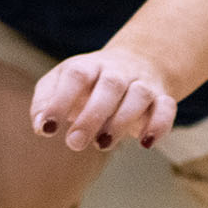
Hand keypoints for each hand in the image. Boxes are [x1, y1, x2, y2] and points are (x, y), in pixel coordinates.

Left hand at [32, 45, 176, 152]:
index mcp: (89, 65)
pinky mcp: (162, 98)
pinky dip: (159, 125)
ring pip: (139, 95)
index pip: (76, 75)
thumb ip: (45, 102)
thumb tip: (41, 126)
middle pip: (110, 85)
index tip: (47, 129)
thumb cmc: (89, 82)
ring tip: (103, 144)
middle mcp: (118, 71)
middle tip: (74, 143)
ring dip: (122, 121)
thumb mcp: (61, 83)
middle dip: (92, 116)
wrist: (137, 63)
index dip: (61, 101)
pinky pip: (167, 107)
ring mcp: (142, 83)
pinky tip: (146, 143)